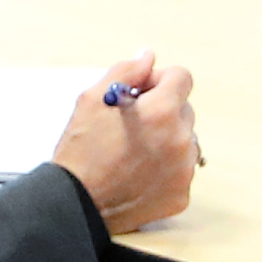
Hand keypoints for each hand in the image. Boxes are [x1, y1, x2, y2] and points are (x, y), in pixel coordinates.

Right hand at [49, 51, 201, 235]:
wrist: (76, 203)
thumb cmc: (81, 152)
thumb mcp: (92, 100)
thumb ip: (126, 71)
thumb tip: (148, 58)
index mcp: (162, 111)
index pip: (182, 78)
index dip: (160, 81)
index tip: (142, 93)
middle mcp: (180, 139)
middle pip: (184, 110)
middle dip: (162, 111)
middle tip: (132, 125)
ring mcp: (183, 170)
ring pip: (184, 141)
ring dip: (167, 140)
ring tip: (135, 152)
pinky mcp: (181, 194)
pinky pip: (181, 170)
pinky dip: (166, 168)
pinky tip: (140, 173)